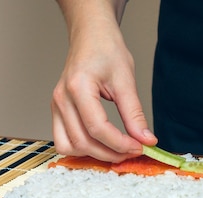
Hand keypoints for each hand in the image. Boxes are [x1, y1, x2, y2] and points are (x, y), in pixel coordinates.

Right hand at [51, 19, 155, 160]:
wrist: (91, 36)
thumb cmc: (106, 50)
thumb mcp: (126, 80)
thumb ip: (134, 114)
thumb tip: (146, 140)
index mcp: (78, 87)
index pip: (97, 128)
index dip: (120, 144)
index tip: (139, 147)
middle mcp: (61, 99)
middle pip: (83, 142)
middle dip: (110, 153)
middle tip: (132, 151)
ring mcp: (56, 107)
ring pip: (70, 147)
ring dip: (94, 155)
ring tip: (115, 150)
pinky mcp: (57, 113)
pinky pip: (64, 142)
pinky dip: (81, 150)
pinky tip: (100, 145)